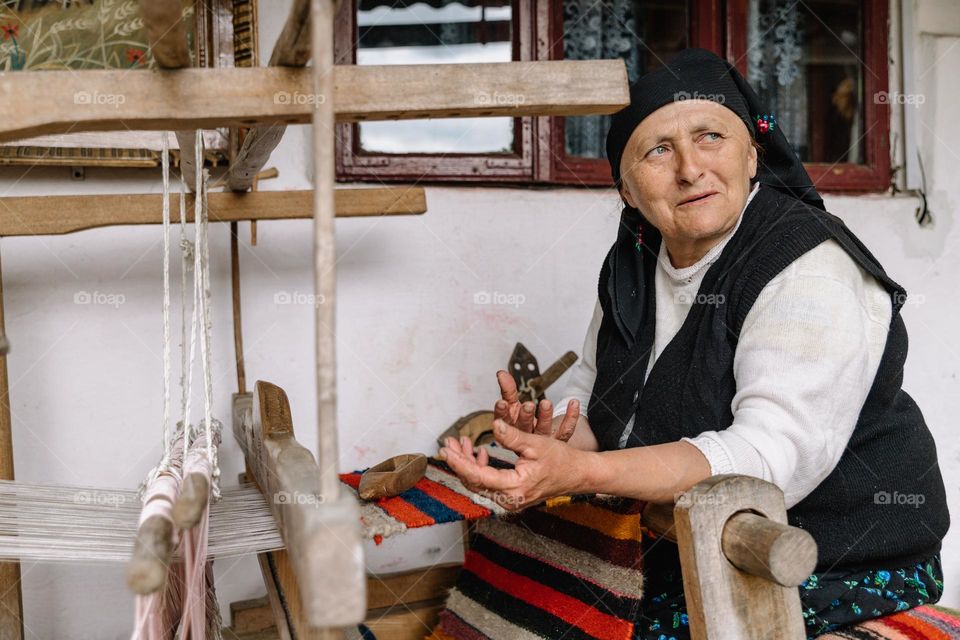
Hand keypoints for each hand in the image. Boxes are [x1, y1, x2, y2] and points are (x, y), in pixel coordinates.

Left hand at [440, 418, 591, 511]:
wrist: (578, 475)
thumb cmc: (561, 460)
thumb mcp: (536, 444)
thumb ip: (513, 436)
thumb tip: (493, 426)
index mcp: (515, 488)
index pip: (478, 476)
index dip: (460, 462)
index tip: (446, 450)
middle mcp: (510, 499)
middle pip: (474, 482)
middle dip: (459, 461)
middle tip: (449, 443)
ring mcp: (510, 500)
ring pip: (479, 483)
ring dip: (468, 463)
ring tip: (460, 443)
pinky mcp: (512, 496)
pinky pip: (489, 484)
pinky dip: (480, 468)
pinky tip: (480, 452)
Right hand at [493, 370, 578, 440]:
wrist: (541, 443)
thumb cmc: (523, 420)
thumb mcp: (513, 405)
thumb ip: (508, 390)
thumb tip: (501, 373)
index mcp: (512, 427)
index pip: (505, 421)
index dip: (502, 412)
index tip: (502, 402)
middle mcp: (526, 436)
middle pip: (524, 428)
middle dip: (525, 416)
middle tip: (528, 405)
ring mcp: (542, 440)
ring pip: (543, 430)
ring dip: (545, 416)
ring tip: (546, 403)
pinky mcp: (557, 441)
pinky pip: (566, 430)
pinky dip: (571, 417)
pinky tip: (573, 403)